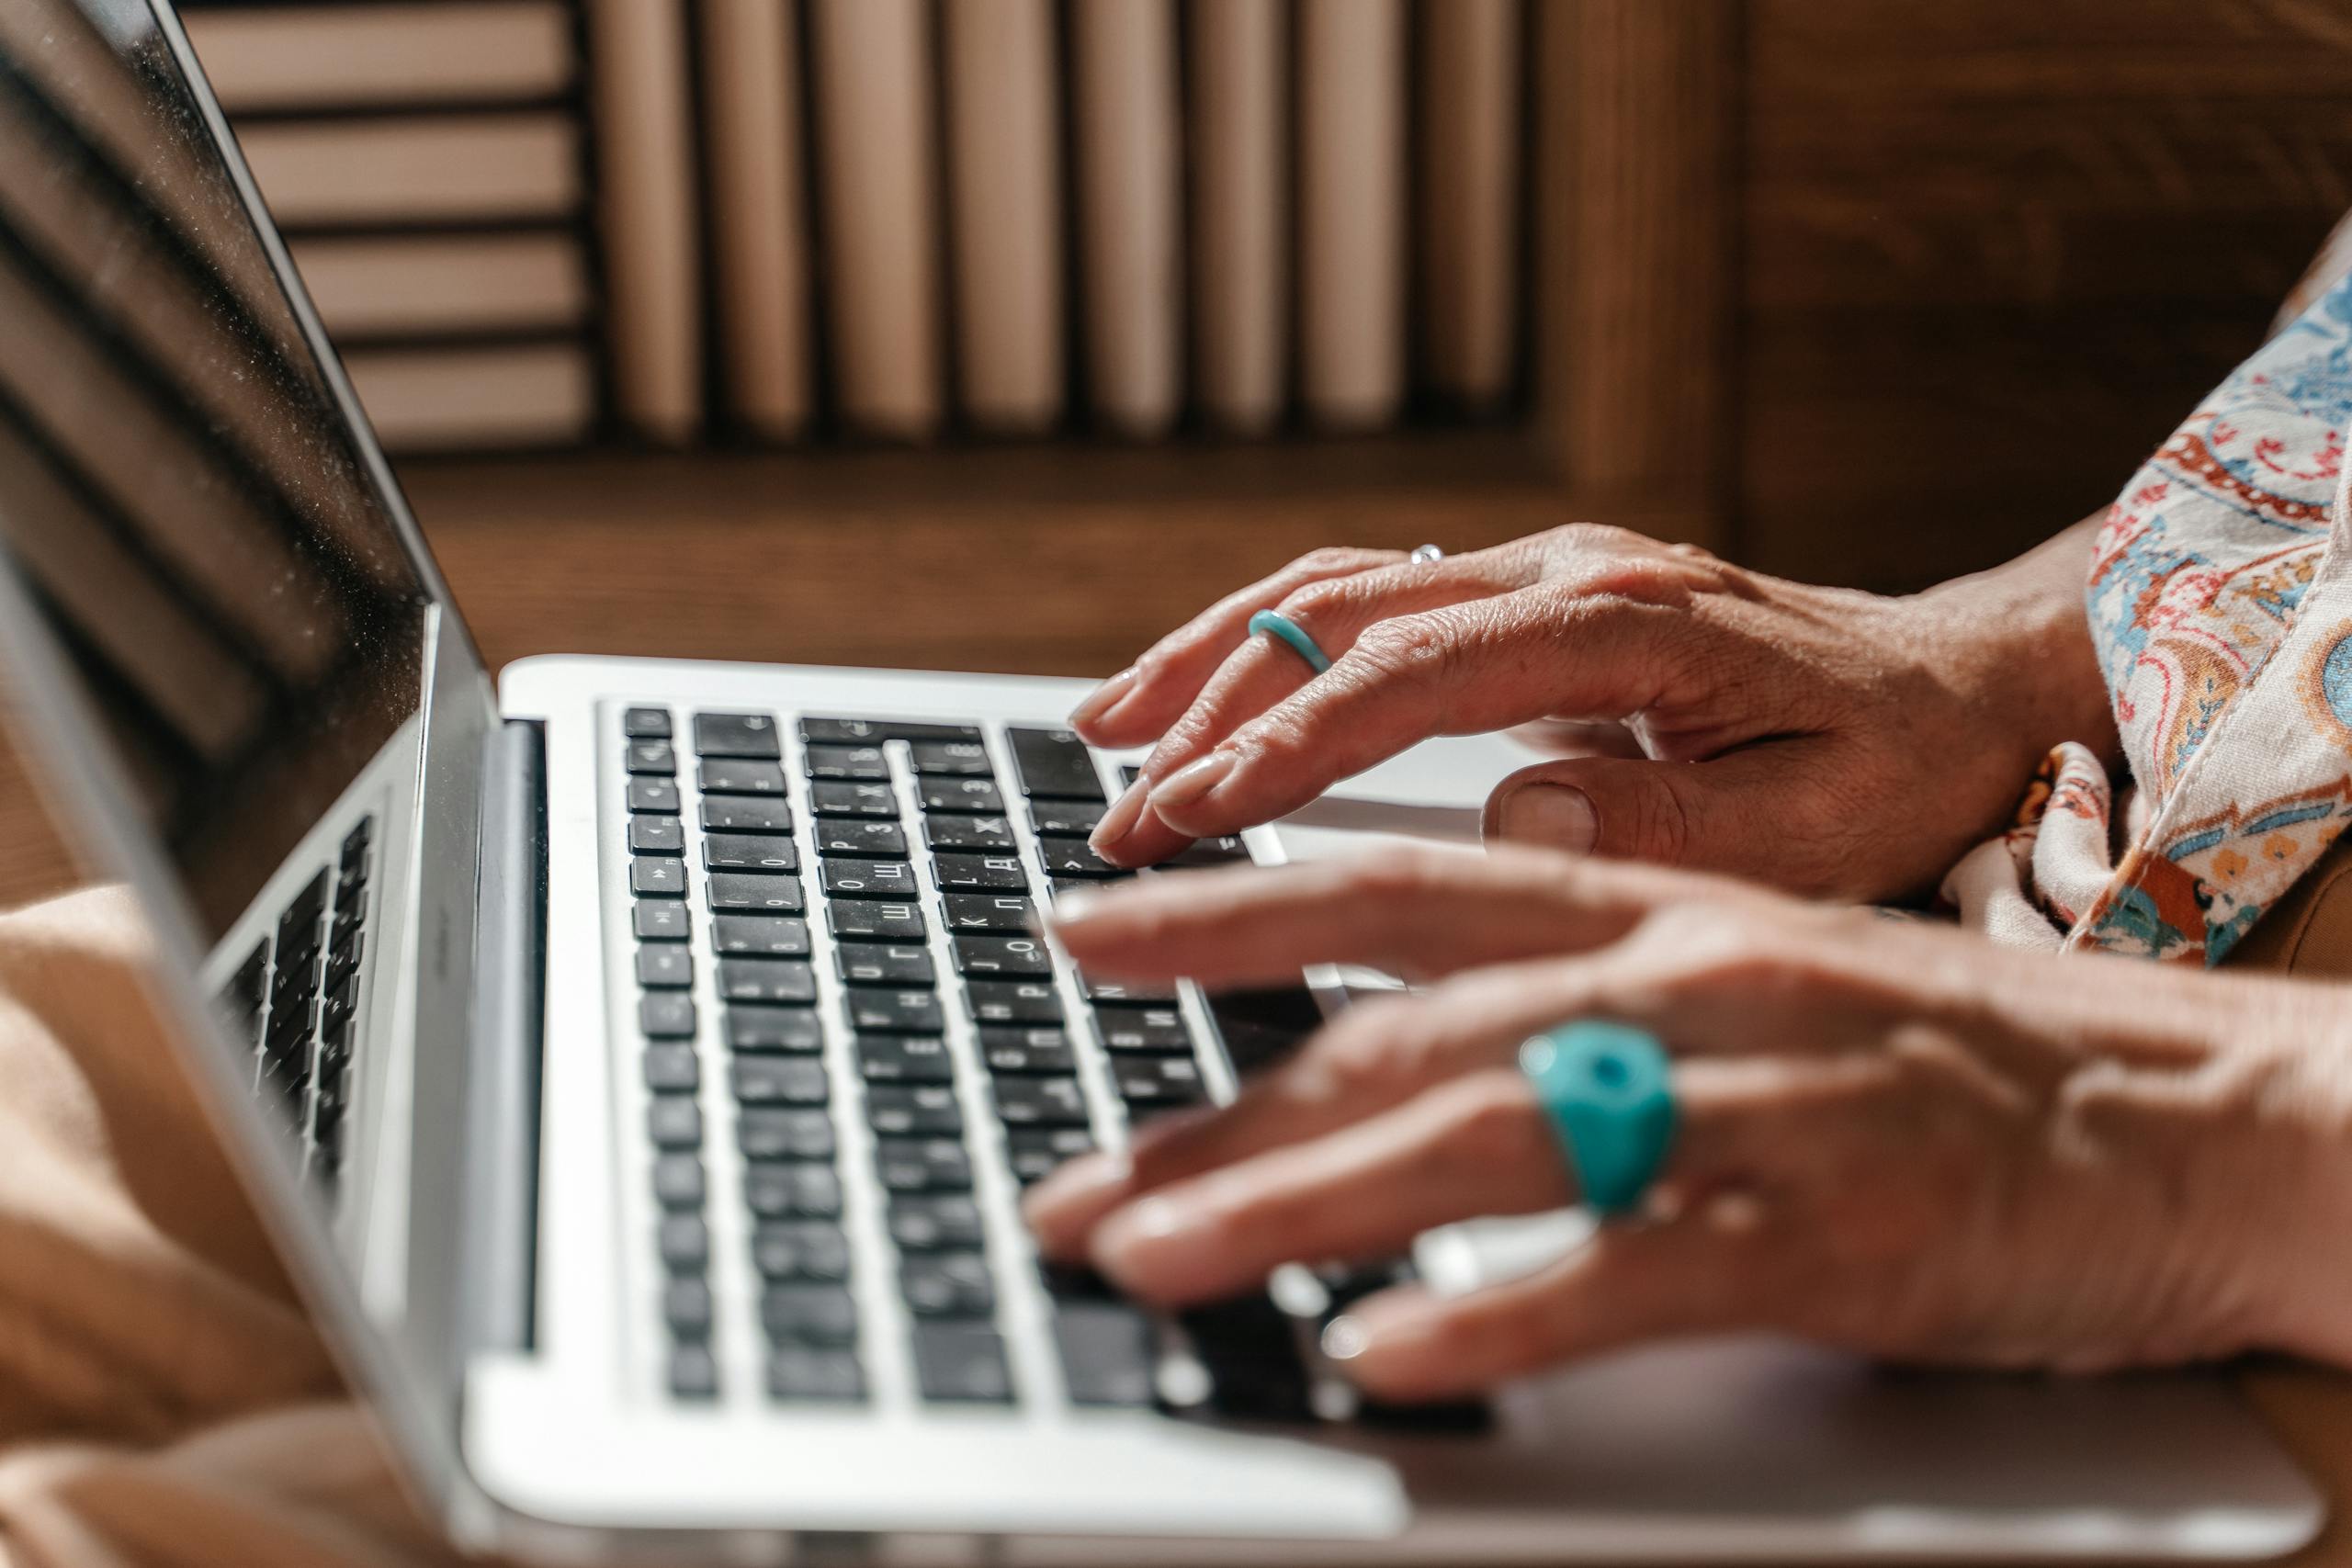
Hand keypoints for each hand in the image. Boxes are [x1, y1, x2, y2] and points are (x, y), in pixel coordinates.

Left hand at [1024, 850, 2351, 1398]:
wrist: (2206, 1113)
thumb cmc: (1962, 1061)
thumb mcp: (1759, 984)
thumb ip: (1587, 1002)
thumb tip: (1403, 1062)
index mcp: (1664, 909)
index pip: (1403, 884)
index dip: (1234, 901)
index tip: (1090, 925)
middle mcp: (1688, 978)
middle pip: (1403, 1035)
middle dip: (1214, 1109)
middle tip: (1072, 1186)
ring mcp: (1757, 1099)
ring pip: (1484, 1138)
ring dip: (1297, 1205)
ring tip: (1153, 1259)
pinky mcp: (1831, 1229)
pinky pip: (1631, 1272)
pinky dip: (1499, 1316)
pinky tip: (1386, 1362)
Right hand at [1069, 521, 2116, 900]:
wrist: (1956, 686)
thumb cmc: (1893, 768)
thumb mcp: (1820, 831)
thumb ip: (1672, 830)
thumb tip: (1512, 813)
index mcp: (1628, 622)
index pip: (1416, 673)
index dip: (1294, 743)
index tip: (1197, 811)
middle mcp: (1567, 570)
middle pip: (1343, 612)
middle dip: (1213, 710)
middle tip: (1119, 811)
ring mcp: (1540, 570)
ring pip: (1333, 587)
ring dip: (1210, 656)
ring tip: (1102, 730)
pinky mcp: (1527, 596)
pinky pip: (1366, 596)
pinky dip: (1265, 641)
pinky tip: (1200, 688)